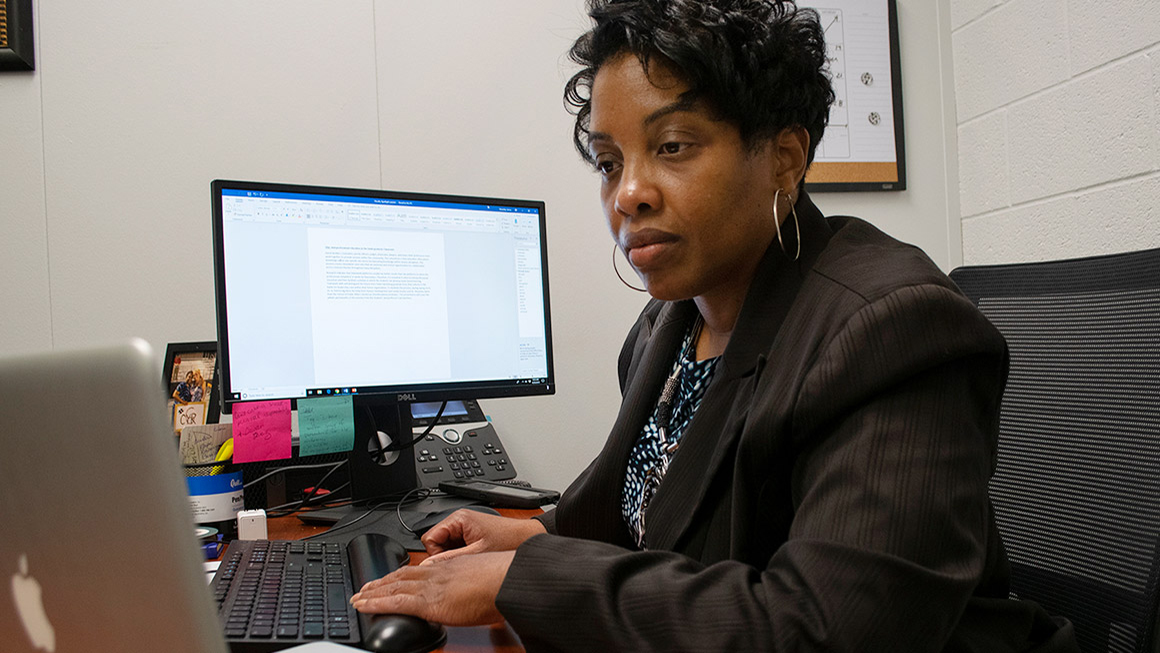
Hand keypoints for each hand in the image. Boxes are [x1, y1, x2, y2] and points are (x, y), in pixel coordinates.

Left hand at [351, 550, 514, 625]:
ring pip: (393, 586)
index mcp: (451, 568)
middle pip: (401, 576)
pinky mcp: (428, 601)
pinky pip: (395, 601)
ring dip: (373, 592)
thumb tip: (473, 599)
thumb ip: (472, 587)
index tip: (391, 579)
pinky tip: (364, 605)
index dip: (402, 575)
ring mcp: (430, 586)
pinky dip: (376, 603)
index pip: (419, 571)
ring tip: (359, 597)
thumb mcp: (484, 581)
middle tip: (365, 587)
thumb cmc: (505, 582)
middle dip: (382, 582)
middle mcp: (437, 574)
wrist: (508, 581)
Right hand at [421, 510, 545, 562]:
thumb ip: (451, 559)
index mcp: (458, 518)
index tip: (448, 563)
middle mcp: (459, 520)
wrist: (527, 538)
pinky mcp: (471, 534)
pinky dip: (462, 555)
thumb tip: (429, 567)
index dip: (436, 553)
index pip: (429, 538)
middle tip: (463, 562)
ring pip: (446, 546)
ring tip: (472, 560)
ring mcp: (465, 527)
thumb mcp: (477, 553)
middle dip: (446, 555)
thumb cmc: (508, 540)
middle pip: (436, 543)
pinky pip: (456, 547)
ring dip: (455, 556)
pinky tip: (475, 559)